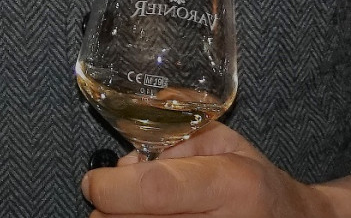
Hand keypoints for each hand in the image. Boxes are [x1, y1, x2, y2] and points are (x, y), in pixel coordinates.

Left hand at [81, 124, 350, 217]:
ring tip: (142, 211)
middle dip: (109, 209)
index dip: (111, 187)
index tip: (95, 181)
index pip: (153, 190)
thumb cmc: (255, 184)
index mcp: (228, 184)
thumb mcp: (224, 143)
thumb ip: (174, 140)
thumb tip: (126, 161)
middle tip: (119, 197)